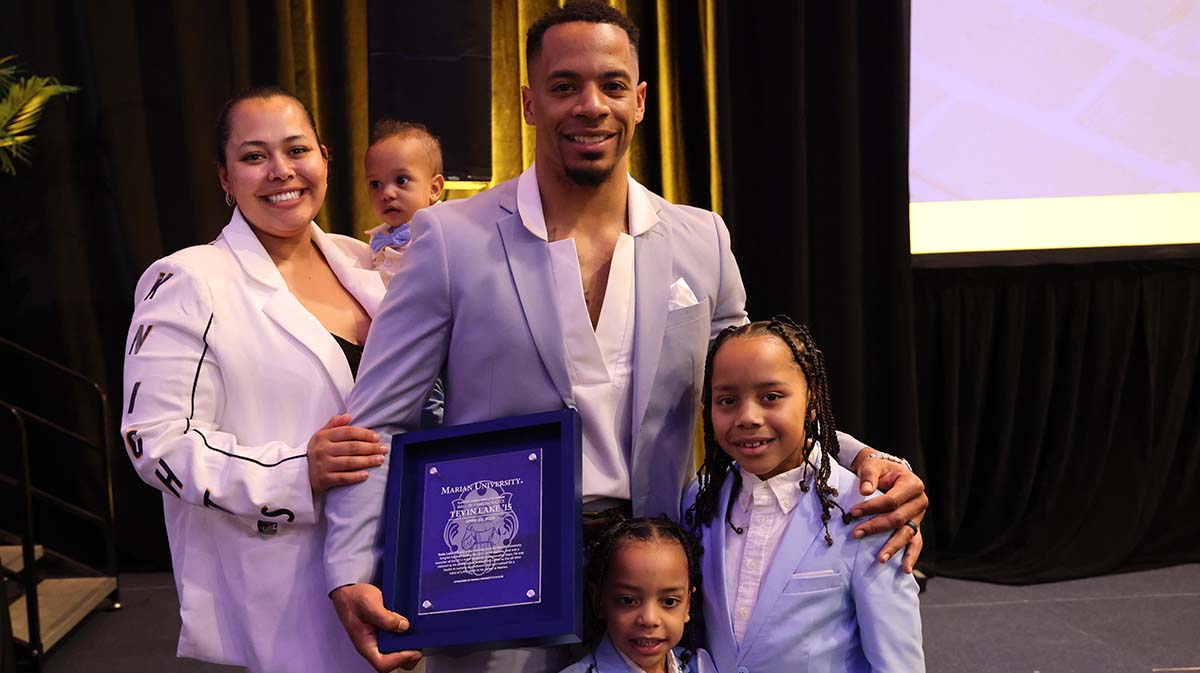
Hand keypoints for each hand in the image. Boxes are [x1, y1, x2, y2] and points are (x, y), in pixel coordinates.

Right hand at [307, 414, 387, 493]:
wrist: (299, 472)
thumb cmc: (316, 451)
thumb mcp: (321, 435)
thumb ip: (334, 424)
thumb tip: (348, 416)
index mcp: (323, 436)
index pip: (348, 432)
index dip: (364, 434)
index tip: (377, 437)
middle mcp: (322, 450)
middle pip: (352, 447)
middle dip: (370, 448)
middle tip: (383, 449)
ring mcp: (323, 465)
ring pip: (350, 462)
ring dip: (368, 461)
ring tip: (380, 460)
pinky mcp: (323, 480)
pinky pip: (343, 478)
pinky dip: (355, 476)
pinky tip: (366, 474)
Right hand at [330, 583, 421, 671]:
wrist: (349, 591)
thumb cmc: (353, 599)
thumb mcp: (369, 605)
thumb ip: (385, 618)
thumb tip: (403, 626)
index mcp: (366, 644)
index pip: (383, 664)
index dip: (399, 660)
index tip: (413, 650)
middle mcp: (373, 644)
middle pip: (393, 662)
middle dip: (408, 655)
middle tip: (418, 643)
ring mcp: (379, 639)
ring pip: (397, 651)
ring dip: (408, 645)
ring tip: (416, 634)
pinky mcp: (385, 632)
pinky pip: (397, 639)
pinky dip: (406, 636)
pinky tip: (411, 627)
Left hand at [848, 450, 927, 572]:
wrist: (888, 474)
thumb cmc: (880, 470)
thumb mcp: (873, 466)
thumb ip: (869, 476)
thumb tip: (864, 491)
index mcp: (912, 484)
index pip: (891, 500)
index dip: (872, 507)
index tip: (853, 513)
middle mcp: (919, 501)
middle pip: (898, 519)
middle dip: (876, 527)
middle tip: (856, 534)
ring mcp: (919, 516)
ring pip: (907, 534)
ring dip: (893, 547)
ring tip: (880, 558)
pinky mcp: (915, 526)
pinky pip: (916, 543)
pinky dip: (911, 556)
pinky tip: (905, 569)